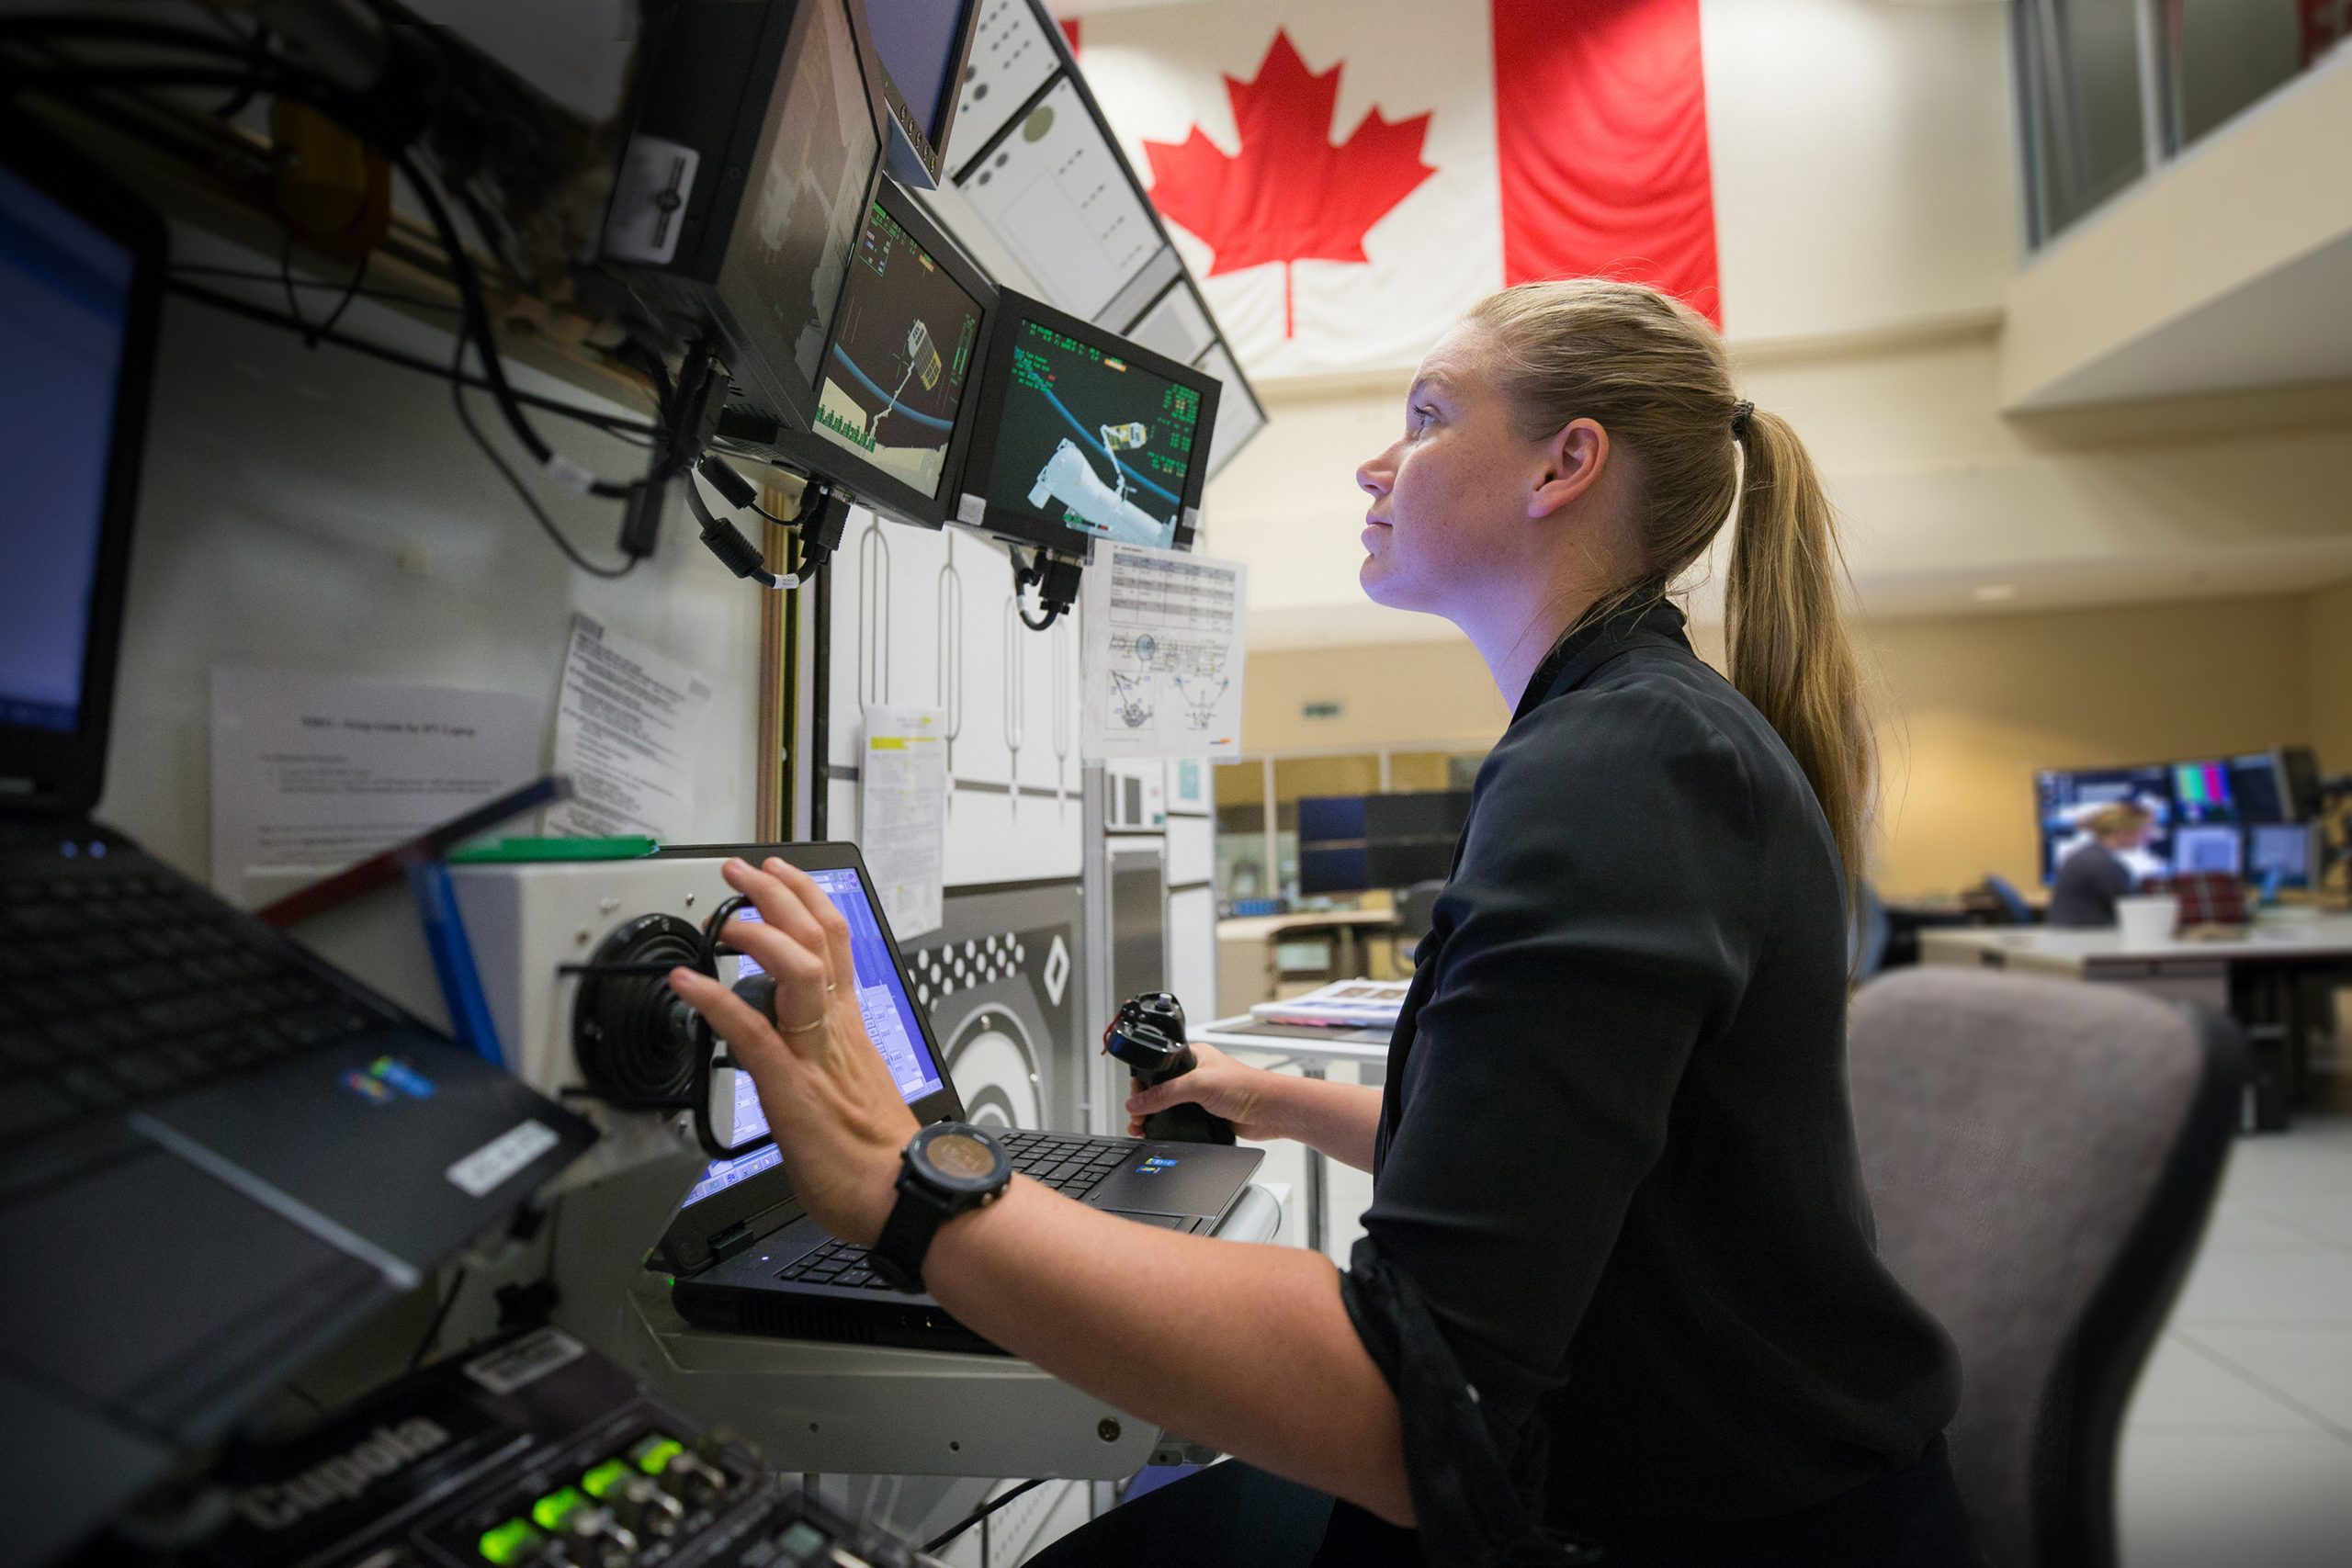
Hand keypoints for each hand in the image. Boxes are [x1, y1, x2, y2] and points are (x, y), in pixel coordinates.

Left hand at [669, 857, 918, 1246]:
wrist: (901, 1194)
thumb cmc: (878, 1154)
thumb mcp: (855, 1086)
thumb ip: (826, 1055)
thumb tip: (801, 1047)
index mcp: (849, 1025)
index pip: (836, 941)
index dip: (807, 900)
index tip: (782, 875)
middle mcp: (835, 1027)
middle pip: (818, 938)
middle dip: (779, 894)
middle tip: (743, 870)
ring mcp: (814, 1053)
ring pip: (798, 969)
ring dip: (759, 931)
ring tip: (726, 913)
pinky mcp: (792, 1087)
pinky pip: (751, 1032)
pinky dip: (716, 1001)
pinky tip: (687, 984)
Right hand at [1126, 1040, 1285, 1140]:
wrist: (1271, 1112)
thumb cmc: (1247, 1087)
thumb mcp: (1198, 1085)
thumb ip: (1165, 1093)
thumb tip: (1137, 1102)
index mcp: (1193, 1057)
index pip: (1157, 1067)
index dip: (1142, 1082)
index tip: (1133, 1097)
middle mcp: (1195, 1075)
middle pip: (1159, 1090)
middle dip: (1144, 1104)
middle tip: (1135, 1117)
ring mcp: (1200, 1097)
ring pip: (1168, 1108)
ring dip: (1153, 1118)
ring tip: (1141, 1128)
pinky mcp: (1205, 1116)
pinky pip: (1180, 1122)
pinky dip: (1168, 1129)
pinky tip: (1160, 1134)